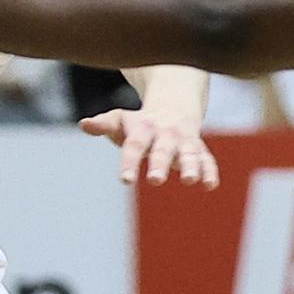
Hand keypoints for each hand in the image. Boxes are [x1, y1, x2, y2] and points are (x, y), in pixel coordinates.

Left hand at [79, 106, 219, 187]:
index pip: (135, 145)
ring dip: (190, 166)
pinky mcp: (199, 150)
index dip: (130, 162)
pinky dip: (209, 171)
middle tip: (155, 180)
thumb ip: (104, 124)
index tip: (126, 181)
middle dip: (160, 164)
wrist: (174, 108)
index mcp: (144, 127)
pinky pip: (206, 160)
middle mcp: (166, 134)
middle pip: (163, 149)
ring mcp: (184, 141)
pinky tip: (209, 185)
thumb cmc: (139, 123)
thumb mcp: (121, 120)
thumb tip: (84, 124)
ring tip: (189, 180)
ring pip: (189, 154)